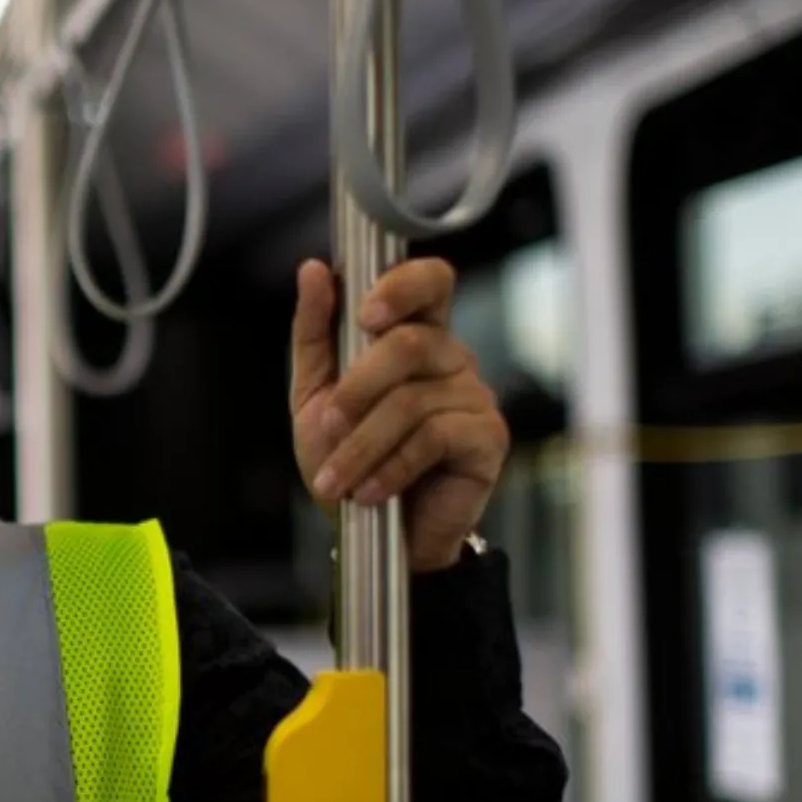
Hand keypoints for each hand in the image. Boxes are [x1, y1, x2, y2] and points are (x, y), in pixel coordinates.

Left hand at [289, 257, 507, 571]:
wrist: (373, 533)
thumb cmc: (349, 458)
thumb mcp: (315, 395)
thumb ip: (315, 332)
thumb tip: (314, 269)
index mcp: (415, 336)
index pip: (429, 281)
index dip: (401, 286)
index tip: (364, 316)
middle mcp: (451, 357)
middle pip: (410, 345)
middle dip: (356, 390)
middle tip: (328, 428)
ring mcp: (474, 396)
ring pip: (413, 401)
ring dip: (362, 445)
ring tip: (337, 481)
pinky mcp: (487, 438)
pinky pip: (435, 438)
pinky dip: (391, 467)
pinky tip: (372, 491)